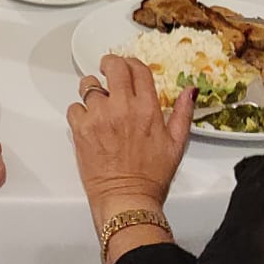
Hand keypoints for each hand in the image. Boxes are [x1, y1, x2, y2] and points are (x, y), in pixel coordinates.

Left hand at [68, 54, 193, 223]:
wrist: (127, 200)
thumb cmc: (151, 177)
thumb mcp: (176, 144)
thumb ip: (183, 113)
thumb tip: (189, 91)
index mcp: (147, 108)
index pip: (137, 68)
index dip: (131, 63)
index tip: (127, 68)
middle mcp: (122, 107)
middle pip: (112, 66)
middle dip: (109, 65)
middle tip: (107, 73)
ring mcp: (99, 116)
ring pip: (87, 85)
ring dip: (92, 91)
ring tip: (98, 105)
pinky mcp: (81, 128)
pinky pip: (74, 107)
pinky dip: (79, 113)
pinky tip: (89, 125)